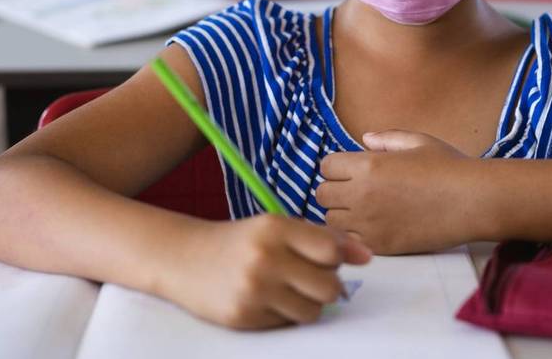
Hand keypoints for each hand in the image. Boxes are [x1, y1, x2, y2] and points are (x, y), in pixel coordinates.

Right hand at [156, 215, 370, 329]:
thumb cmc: (242, 242)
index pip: (331, 250)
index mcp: (275, 228)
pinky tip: (267, 299)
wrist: (185, 259)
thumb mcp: (277, 227)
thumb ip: (322, 238)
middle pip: (330, 287)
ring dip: (309, 303)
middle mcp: (264, 258)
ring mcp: (253, 291)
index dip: (342, 257)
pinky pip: (288, 323)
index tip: (339, 259)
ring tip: (290, 289)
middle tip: (312, 276)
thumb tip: (366, 256)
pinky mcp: (244, 317)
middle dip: (329, 285)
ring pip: (313, 311)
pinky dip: (285, 313)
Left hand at [317, 130, 481, 254]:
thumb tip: (364, 139)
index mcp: (367, 165)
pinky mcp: (379, 245)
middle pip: (322, 194)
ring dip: (342, 214)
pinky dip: (354, 235)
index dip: (337, 166)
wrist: (473, 201)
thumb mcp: (418, 142)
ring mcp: (368, 223)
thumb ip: (386, 139)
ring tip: (364, 211)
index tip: (351, 170)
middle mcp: (361, 194)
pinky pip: (348, 240)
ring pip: (331, 219)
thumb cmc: (449, 167)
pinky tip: (374, 228)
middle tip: (355, 191)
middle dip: (335, 190)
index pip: (326, 165)